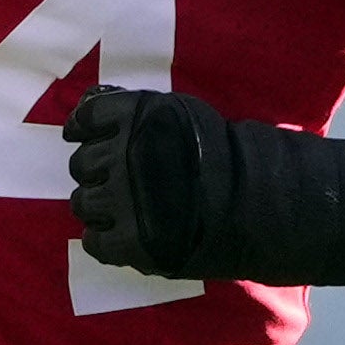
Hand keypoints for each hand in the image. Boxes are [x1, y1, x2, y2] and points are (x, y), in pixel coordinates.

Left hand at [63, 86, 344, 286]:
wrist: (263, 205)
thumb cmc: (230, 155)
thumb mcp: (185, 114)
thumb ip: (140, 109)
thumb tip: (94, 102)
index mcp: (139, 117)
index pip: (87, 116)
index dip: (83, 127)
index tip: (83, 135)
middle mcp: (124, 156)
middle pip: (82, 163)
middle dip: (96, 170)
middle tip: (118, 179)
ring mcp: (124, 201)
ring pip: (82, 202)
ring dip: (95, 204)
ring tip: (118, 210)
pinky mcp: (130, 243)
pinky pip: (94, 242)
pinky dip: (102, 239)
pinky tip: (119, 236)